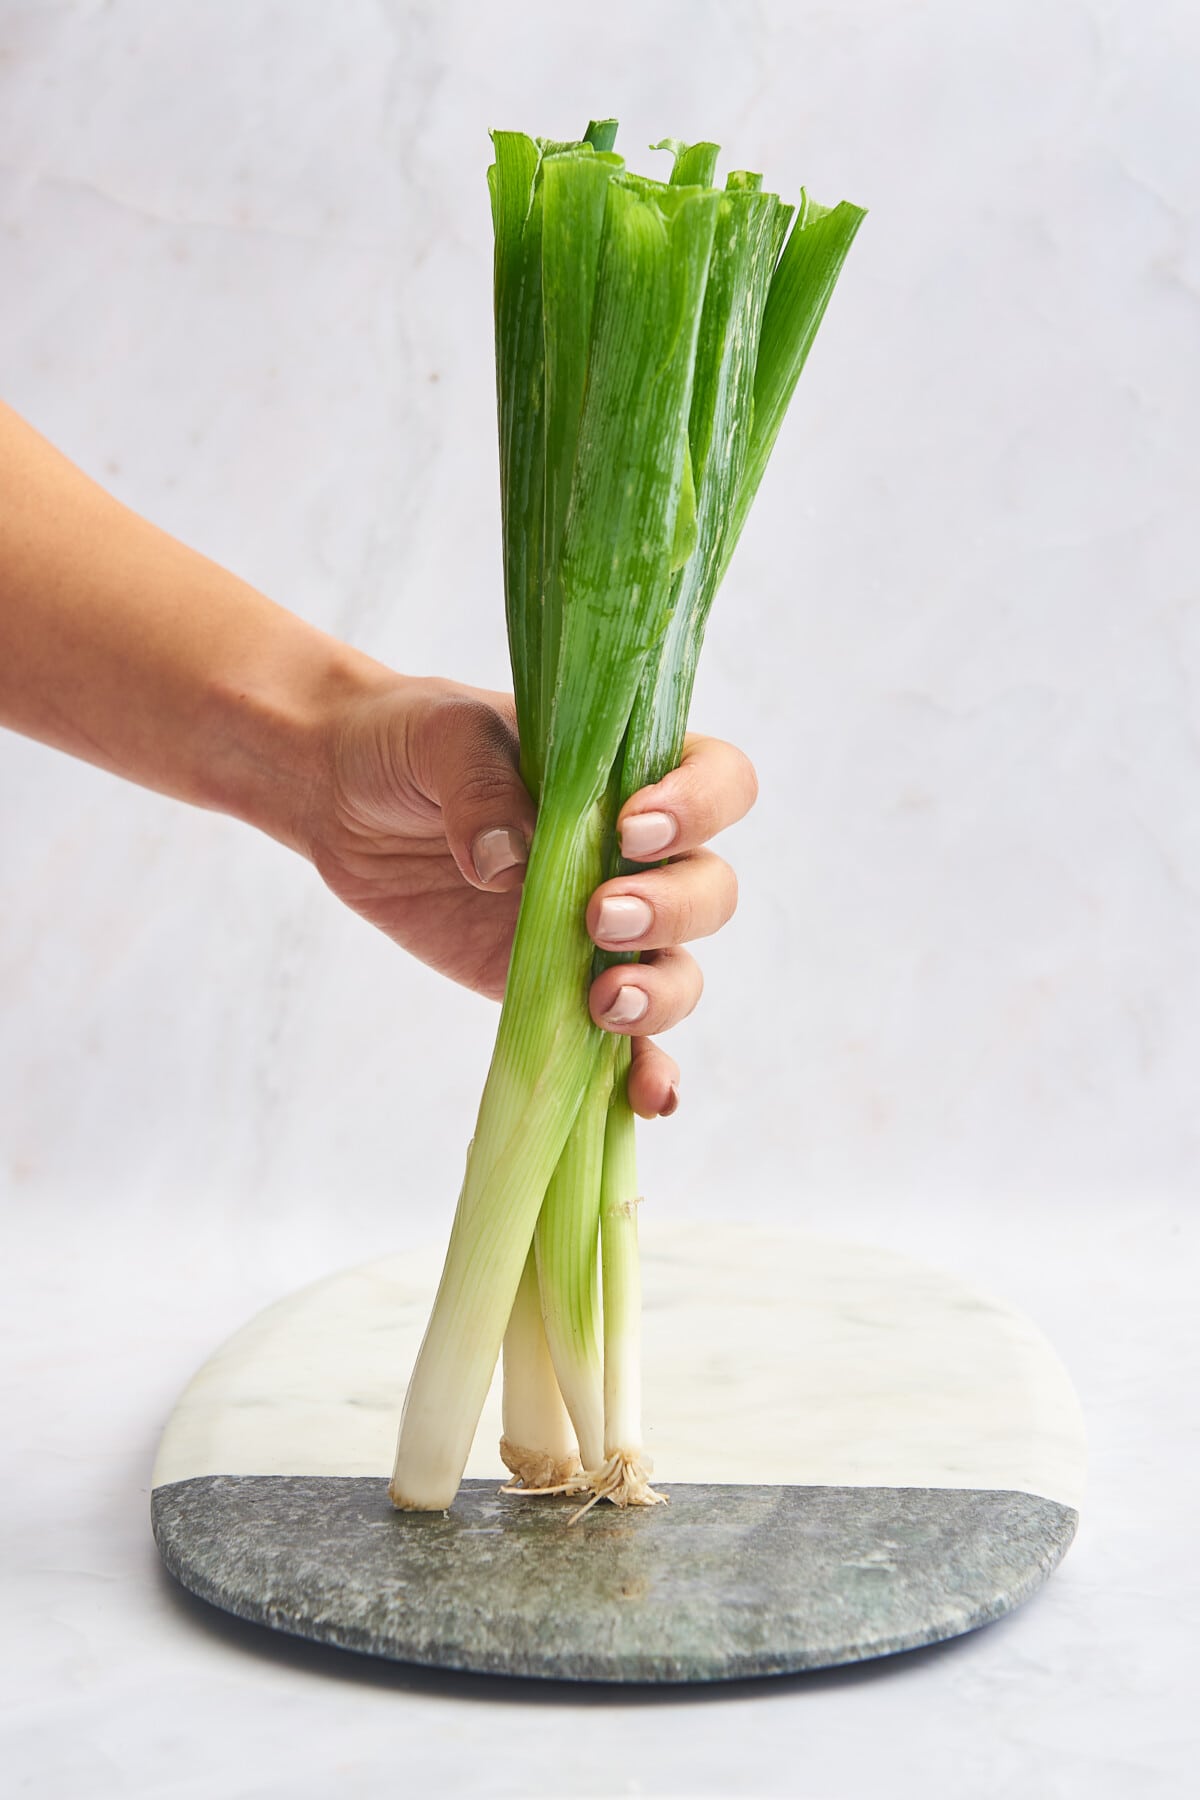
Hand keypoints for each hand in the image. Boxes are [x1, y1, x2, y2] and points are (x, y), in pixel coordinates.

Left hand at [307, 676, 756, 1118]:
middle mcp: (635, 853)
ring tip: (603, 1002)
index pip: (718, 783)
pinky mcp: (563, 987)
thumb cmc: (409, 744)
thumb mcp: (442, 737)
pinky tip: (648, 1096)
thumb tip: (504, 859)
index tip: (630, 829)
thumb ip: (481, 786)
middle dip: (672, 910)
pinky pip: (626, 1039)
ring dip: (660, 993)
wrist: (345, 797)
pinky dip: (646, 1071)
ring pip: (679, 968)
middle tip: (599, 917)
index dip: (699, 809)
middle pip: (709, 888)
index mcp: (629, 771)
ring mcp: (603, 926)